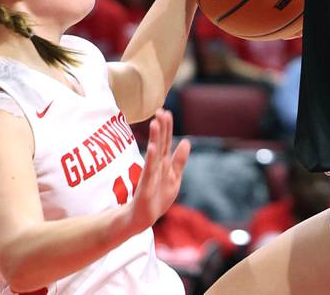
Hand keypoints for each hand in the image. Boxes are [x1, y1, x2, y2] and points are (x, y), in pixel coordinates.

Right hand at [127, 110, 189, 233]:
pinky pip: (149, 171)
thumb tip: (187, 141)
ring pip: (154, 154)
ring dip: (155, 138)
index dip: (167, 128)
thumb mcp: (174, 178)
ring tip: (155, 123)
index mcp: (163, 163)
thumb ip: (180, 160)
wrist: (142, 218)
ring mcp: (150, 175)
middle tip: (160, 111)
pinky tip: (153, 148)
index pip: (166, 142)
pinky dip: (151, 159)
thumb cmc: (157, 198)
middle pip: (160, 144)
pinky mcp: (145, 187)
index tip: (166, 111)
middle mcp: (156, 166)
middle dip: (161, 128)